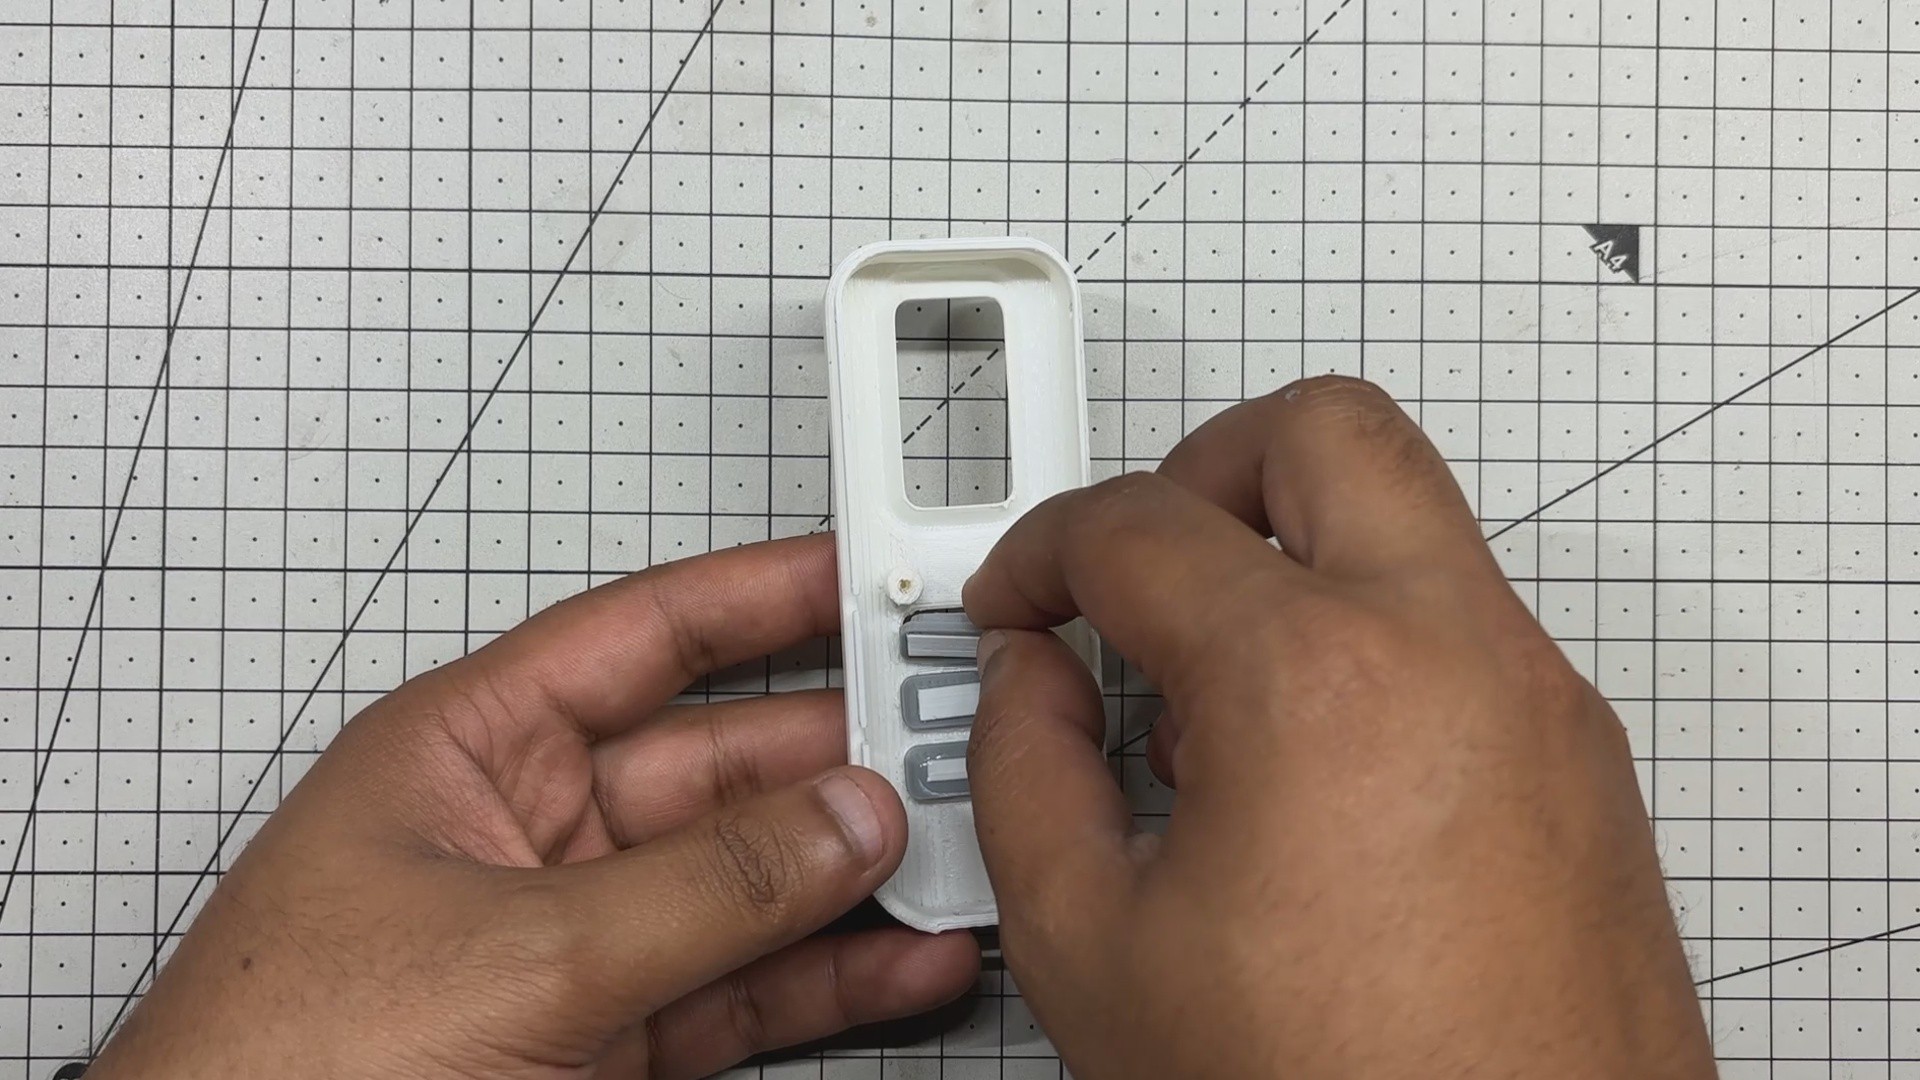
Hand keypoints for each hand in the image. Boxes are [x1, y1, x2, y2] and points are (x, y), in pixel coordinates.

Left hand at [88, 535, 978, 1078]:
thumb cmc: (288, 1064)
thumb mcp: (524, 951)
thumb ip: (703, 887)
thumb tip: (846, 820)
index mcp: (470, 750)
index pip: (642, 638)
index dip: (758, 596)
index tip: (863, 576)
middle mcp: (525, 832)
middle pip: (716, 765)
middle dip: (836, 757)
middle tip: (951, 739)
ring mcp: (568, 941)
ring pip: (743, 885)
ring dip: (850, 874)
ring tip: (960, 852)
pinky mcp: (599, 1039)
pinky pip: (737, 991)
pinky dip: (825, 979)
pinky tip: (905, 961)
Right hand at [963, 377, 1714, 1078]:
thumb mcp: (1092, 950)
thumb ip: (1025, 774)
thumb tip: (1029, 685)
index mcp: (1314, 679)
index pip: (1137, 527)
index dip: (1040, 552)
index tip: (1018, 602)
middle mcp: (1452, 652)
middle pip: (1323, 430)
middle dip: (1198, 469)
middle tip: (1134, 563)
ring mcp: (1538, 696)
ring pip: (1411, 515)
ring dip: (1294, 551)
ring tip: (1212, 687)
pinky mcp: (1581, 756)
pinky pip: (1464, 620)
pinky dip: (1372, 633)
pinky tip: (1304, 764)